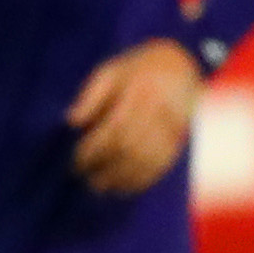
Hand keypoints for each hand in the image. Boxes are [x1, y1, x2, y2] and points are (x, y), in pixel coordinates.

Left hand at [68, 36, 202, 194]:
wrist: (180, 64)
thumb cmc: (137, 69)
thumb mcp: (110, 70)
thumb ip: (91, 95)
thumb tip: (72, 121)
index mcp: (139, 89)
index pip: (114, 127)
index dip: (95, 148)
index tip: (78, 161)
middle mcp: (159, 108)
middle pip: (131, 146)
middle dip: (107, 166)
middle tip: (87, 179)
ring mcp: (173, 124)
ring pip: (148, 159)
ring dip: (123, 177)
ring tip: (102, 188)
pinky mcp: (181, 138)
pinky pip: (162, 164)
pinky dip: (143, 180)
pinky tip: (125, 188)